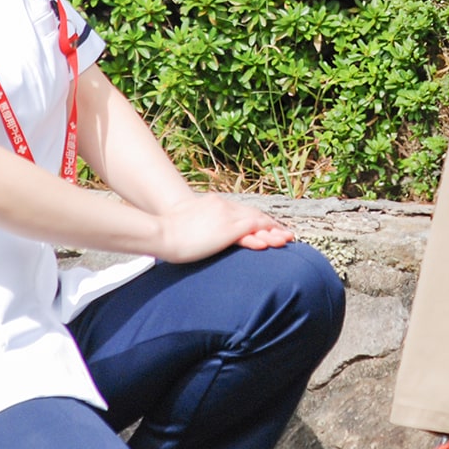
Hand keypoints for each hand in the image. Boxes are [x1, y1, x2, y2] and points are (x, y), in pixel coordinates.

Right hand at [152, 194, 294, 261]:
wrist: (162, 230)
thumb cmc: (171, 229)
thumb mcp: (193, 221)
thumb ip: (206, 224)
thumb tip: (208, 233)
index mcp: (217, 204)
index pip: (244, 211)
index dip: (260, 220)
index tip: (272, 228)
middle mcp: (225, 208)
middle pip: (254, 214)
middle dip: (271, 225)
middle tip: (287, 234)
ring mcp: (226, 218)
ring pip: (255, 222)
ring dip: (272, 231)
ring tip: (286, 239)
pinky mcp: (226, 231)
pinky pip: (248, 232)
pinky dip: (260, 236)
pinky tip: (268, 243)